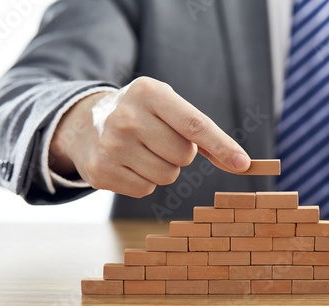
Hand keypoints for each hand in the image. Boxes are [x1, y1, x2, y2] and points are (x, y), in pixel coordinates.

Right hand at [49, 77, 250, 197]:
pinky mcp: (100, 172)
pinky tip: (128, 163)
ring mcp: (111, 146)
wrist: (85, 123)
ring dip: (163, 168)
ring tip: (142, 151)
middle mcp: (126, 117)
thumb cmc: (141, 114)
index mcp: (148, 93)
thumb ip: (202, 132)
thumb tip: (240, 163)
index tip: (243, 163)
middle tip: (159, 140)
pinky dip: (144, 180)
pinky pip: (146, 189)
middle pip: (184, 156)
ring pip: (167, 176)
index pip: (194, 124)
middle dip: (180, 153)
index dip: (221, 146)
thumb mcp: (167, 107)